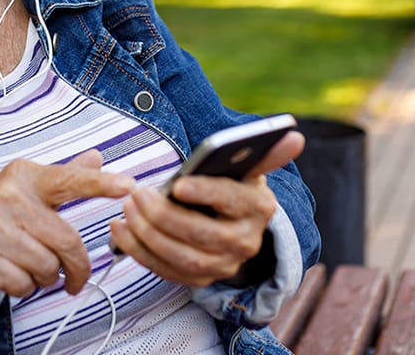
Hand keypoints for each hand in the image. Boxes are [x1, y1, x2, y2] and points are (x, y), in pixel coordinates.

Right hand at [0, 150, 135, 297]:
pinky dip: (25, 288)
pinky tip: (13, 274)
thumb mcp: (28, 188)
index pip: (70, 179)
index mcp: (26, 177)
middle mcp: (9, 197)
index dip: (102, 184)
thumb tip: (96, 156)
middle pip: (66, 242)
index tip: (128, 186)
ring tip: (31, 267)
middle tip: (74, 277)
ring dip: (46, 277)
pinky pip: (24, 285)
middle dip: (75, 267)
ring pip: (47, 267)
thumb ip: (65, 176)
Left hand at [108, 130, 303, 286]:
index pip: (231, 200)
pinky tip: (120, 230)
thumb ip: (264, 152)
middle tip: (136, 194)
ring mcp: (224, 266)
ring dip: (148, 235)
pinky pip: (167, 272)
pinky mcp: (201, 280)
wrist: (234, 224)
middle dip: (164, 216)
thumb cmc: (232, 186)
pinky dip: (139, 252)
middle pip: (202, 235)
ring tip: (126, 209)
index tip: (179, 184)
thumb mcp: (247, 169)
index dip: (206, 193)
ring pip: (183, 258)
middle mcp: (246, 242)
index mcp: (258, 207)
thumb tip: (294, 133)